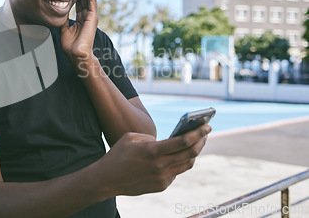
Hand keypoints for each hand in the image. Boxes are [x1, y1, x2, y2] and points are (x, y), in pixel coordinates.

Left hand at [60, 0, 98, 63]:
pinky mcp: (93, 17)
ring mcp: (91, 16)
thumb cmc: (70, 45)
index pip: (79, 1)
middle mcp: (88, 15)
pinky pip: (91, 0)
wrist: (76, 54)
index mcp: (82, 18)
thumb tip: (56, 11)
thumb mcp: (63, 28)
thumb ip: (63, 19)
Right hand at [96, 124, 210, 196]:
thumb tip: (165, 142)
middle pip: (190, 153)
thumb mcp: (131, 137)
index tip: (206, 126)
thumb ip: (150, 138)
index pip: (183, 142)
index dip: (198, 133)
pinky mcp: (161, 186)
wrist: (107, 179)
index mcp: (153, 151)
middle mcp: (160, 166)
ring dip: (193, 153)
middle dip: (201, 142)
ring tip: (196, 144)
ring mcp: (162, 178)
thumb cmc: (117, 155)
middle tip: (205, 134)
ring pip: (186, 164)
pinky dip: (179, 163)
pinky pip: (176, 173)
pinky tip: (178, 156)